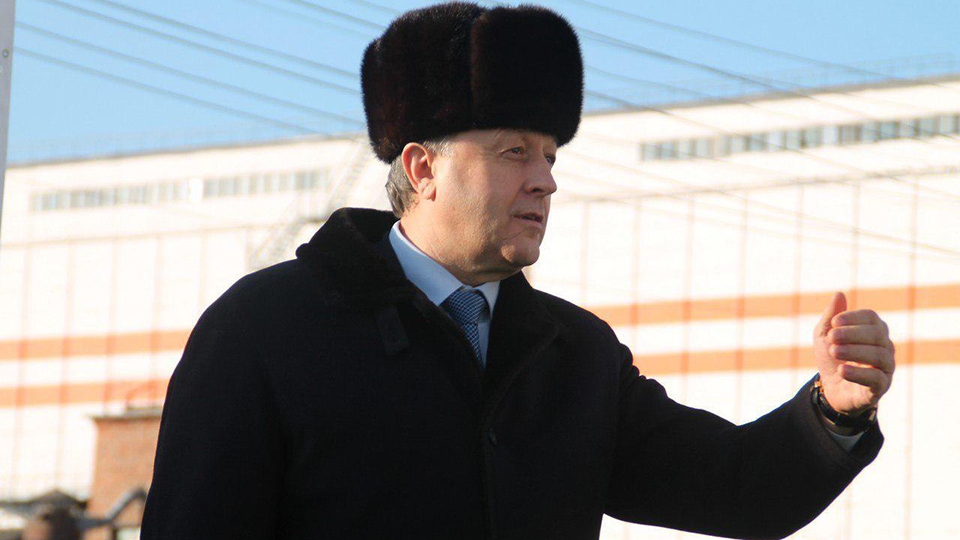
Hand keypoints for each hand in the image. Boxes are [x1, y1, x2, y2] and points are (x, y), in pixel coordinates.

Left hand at [813, 292, 894, 414]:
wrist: (830, 387)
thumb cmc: (832, 357)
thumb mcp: (825, 335)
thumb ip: (831, 316)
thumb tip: (839, 294)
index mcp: (873, 330)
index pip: (871, 318)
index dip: (853, 318)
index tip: (834, 322)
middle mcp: (885, 347)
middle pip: (877, 335)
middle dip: (852, 334)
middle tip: (831, 337)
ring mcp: (886, 367)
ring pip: (879, 356)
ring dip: (854, 352)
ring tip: (834, 351)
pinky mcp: (881, 387)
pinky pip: (877, 379)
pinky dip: (858, 373)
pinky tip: (842, 370)